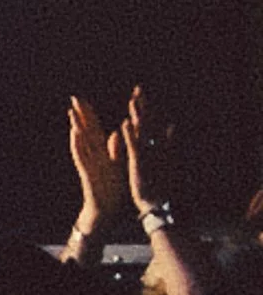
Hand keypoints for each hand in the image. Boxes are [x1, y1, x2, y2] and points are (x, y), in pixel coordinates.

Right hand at [66, 94, 126, 242]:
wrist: (107, 210)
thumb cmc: (112, 189)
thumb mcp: (117, 166)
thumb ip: (116, 149)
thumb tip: (116, 133)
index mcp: (101, 152)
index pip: (93, 129)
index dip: (88, 114)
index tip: (82, 100)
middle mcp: (93, 155)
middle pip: (86, 131)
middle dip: (81, 115)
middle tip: (74, 98)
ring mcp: (88, 163)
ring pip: (81, 142)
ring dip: (77, 127)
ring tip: (72, 112)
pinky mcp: (87, 173)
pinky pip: (81, 157)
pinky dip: (78, 145)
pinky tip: (75, 134)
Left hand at [118, 84, 177, 221]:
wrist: (158, 205)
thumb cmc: (156, 184)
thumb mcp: (159, 161)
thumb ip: (164, 142)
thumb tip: (170, 127)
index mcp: (153, 147)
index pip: (149, 123)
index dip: (145, 108)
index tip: (139, 93)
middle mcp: (152, 148)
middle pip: (147, 123)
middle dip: (142, 106)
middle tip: (138, 88)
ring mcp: (146, 155)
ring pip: (142, 132)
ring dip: (137, 116)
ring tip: (133, 100)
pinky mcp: (139, 164)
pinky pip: (133, 147)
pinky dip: (130, 135)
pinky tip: (124, 123)